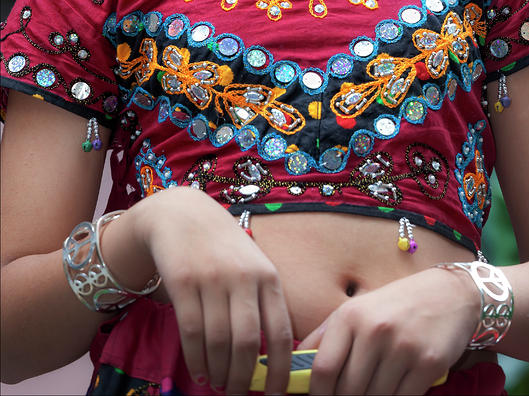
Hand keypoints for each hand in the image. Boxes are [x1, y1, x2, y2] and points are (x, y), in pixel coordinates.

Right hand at [131, 188, 292, 394]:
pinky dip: (196, 360)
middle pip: (247, 343)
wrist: (183, 214)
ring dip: (219, 373)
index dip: (280, 370)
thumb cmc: (224, 248)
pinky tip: (200, 372)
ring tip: (219, 385)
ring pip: (218, 342)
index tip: (275, 394)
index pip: (280, 332)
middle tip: (239, 395)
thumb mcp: (254, 266)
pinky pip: (191, 332)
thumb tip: (273, 359)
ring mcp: (212, 279)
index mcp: (268, 276)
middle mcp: (243, 277)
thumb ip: (264, 303)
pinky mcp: (183, 282)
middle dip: (243, 379)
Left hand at [297, 267, 479, 395]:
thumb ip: (326, 338)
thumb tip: (296, 367)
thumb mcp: (357, 309)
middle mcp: (374, 330)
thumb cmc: (396, 305)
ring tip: (374, 389)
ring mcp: (402, 347)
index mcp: (350, 315)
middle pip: (347, 391)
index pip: (322, 370)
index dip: (317, 395)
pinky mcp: (428, 364)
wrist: (449, 293)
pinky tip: (395, 389)